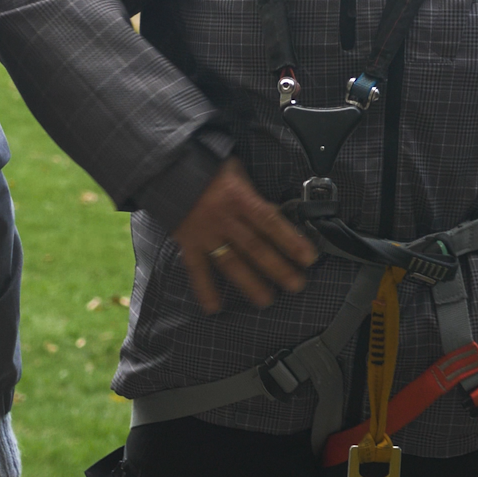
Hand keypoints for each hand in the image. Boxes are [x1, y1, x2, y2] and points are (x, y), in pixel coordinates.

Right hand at [171, 157, 317, 313]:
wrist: (169, 169)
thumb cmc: (209, 169)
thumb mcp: (238, 172)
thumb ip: (255, 196)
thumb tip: (277, 213)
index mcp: (240, 198)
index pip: (270, 222)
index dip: (291, 240)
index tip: (308, 258)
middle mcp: (224, 219)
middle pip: (255, 247)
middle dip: (277, 268)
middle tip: (296, 285)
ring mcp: (205, 234)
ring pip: (231, 262)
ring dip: (249, 283)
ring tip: (266, 300)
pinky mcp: (188, 243)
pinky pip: (197, 269)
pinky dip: (205, 289)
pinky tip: (215, 307)